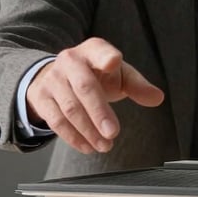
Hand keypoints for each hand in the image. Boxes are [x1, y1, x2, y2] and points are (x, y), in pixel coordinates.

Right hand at [26, 37, 163, 153]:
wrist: (54, 75)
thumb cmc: (94, 74)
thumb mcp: (117, 74)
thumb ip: (137, 85)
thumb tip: (157, 97)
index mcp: (93, 50)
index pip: (100, 51)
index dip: (106, 56)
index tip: (113, 62)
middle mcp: (70, 61)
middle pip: (85, 86)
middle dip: (99, 112)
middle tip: (113, 133)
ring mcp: (53, 79)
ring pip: (70, 108)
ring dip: (88, 130)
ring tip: (105, 145)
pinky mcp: (41, 97)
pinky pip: (56, 120)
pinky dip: (73, 137)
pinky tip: (87, 146)